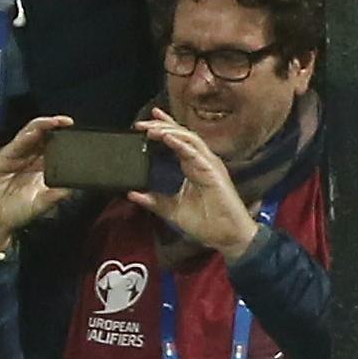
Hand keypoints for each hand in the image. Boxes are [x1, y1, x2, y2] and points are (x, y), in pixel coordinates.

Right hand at [0, 114, 78, 257]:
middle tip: (69, 123)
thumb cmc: (15, 212)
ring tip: (56, 122)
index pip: (60, 149)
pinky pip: (17, 143)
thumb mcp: (39, 205)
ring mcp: (19, 156)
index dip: (69, 140)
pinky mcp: (4, 156)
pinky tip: (35, 131)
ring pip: (33, 135)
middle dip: (58, 128)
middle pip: (47, 137)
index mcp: (46, 169)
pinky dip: (27, 135)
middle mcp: (33, 160)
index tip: (81, 136)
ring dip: (44, 126)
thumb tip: (72, 189)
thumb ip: (54, 196)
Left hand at [132, 115, 258, 258]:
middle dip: (162, 126)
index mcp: (193, 167)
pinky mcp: (213, 172)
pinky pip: (196, 153)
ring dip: (169, 131)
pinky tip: (168, 138)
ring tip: (151, 127)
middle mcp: (202, 161)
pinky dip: (181, 144)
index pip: (178, 141)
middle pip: (182, 135)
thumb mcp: (171, 210)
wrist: (225, 236)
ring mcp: (209, 165)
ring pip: (189, 139)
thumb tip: (132, 194)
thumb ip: (153, 201)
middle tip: (141, 123)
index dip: (165, 128)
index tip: (146, 122)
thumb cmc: (205, 222)